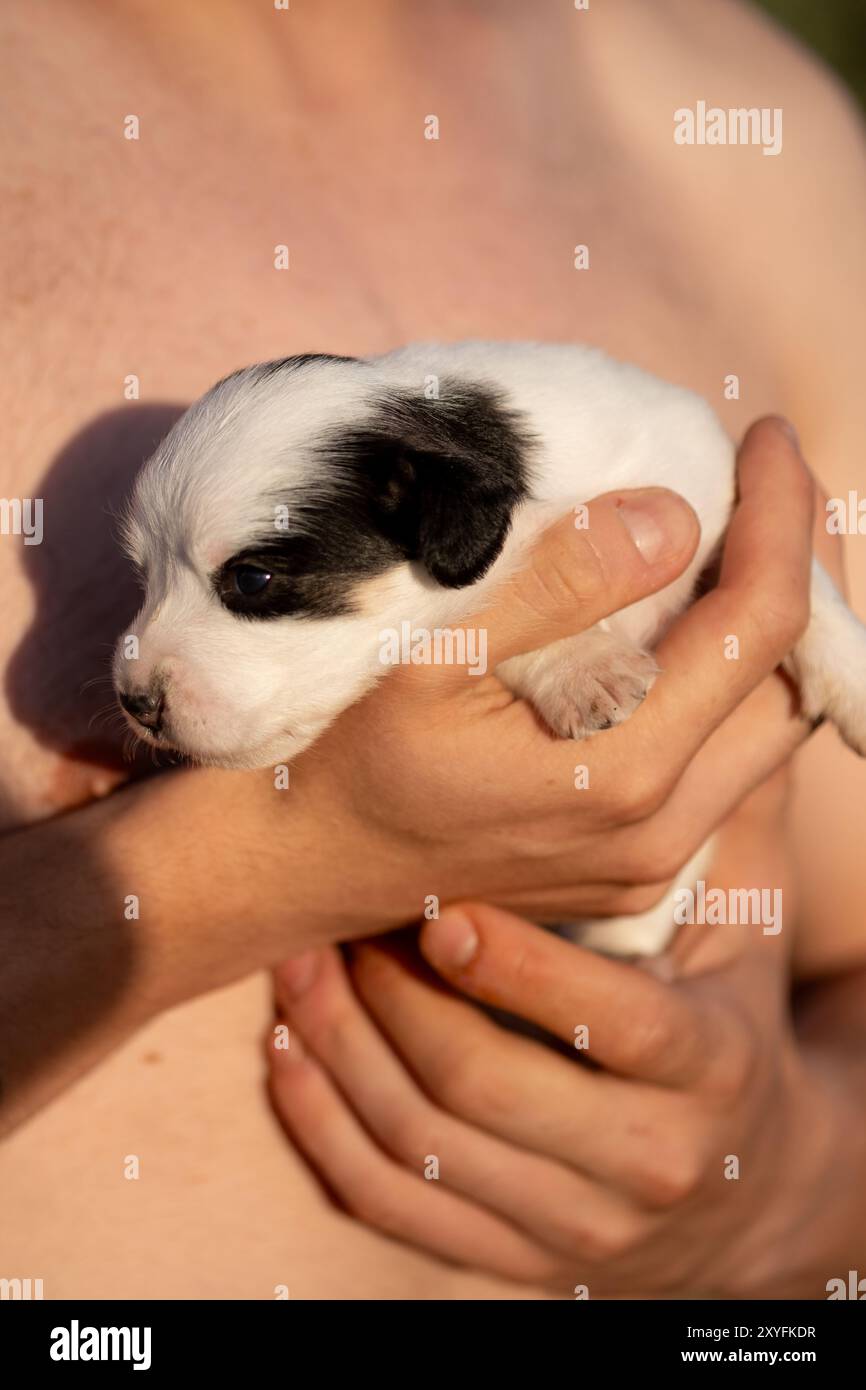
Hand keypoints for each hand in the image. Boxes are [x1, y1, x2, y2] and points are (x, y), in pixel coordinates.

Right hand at [262, 417, 829, 949]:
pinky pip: (725, 770)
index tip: (766, 435)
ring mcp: (651, 864)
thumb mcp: (433, 652)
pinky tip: (690, 632)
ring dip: (771, 633)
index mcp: (621, 770)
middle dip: (802, 570)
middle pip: (793, 683)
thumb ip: (559, 586)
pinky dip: (731, 688)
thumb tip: (674, 518)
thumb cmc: (350, 752)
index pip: (761, 624)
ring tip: (745, 542)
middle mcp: (660, 831)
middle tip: (772, 482)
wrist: (305, 864)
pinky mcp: (634, 873)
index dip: (783, 516)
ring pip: (769, 732)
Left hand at [267, 784, 865, 1295]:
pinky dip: (327, 1135)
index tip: (442, 907)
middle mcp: (648, 1164)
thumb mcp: (748, 933)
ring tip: (299, 974)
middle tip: (344, 927)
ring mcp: (578, 1228)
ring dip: (345, 1054)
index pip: (611, 1024)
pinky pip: (396, 1210)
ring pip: (426, 1150)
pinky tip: (290, 1057)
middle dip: (399, 1001)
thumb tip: (751, 685)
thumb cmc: (729, 1023)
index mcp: (709, 1070)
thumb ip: (732, 823)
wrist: (747, 1190)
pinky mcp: (517, 1263)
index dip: (517, 969)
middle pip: (488, 1088)